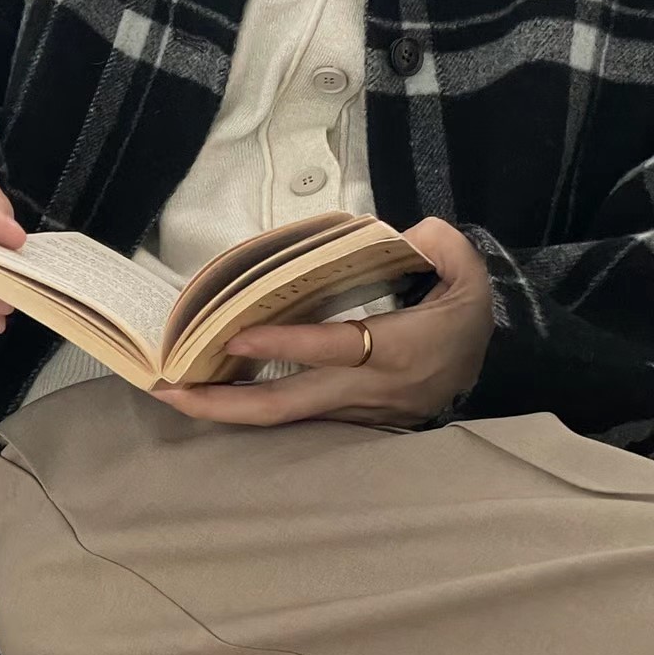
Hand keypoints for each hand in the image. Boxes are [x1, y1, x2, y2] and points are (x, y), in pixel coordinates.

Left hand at [152, 218, 492, 426]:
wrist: (483, 371)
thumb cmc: (464, 318)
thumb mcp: (466, 273)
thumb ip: (438, 245)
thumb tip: (404, 233)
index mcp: (398, 351)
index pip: (333, 348)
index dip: (284, 344)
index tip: (234, 334)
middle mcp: (367, 390)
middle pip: (288, 405)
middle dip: (225, 403)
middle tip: (170, 390)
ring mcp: (353, 413)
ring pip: (283, 418)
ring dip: (227, 409)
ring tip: (173, 392)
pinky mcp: (345, 421)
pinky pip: (291, 416)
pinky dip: (249, 406)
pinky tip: (211, 391)